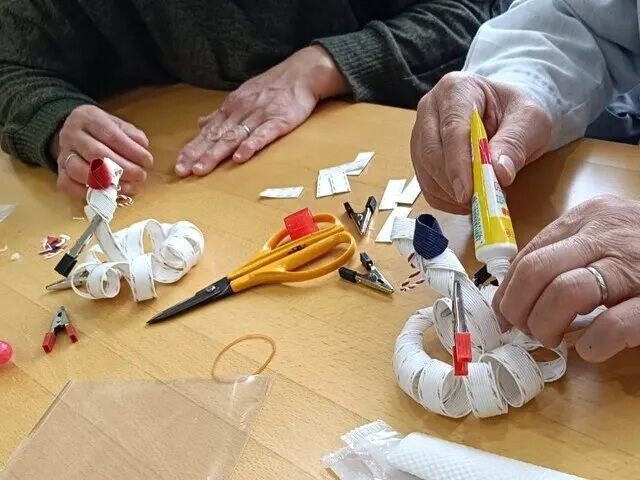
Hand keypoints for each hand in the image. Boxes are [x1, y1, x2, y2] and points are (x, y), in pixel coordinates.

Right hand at [52, 105, 152, 198]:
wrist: (76, 134)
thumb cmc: (103, 131)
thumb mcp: (119, 125)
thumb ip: (132, 135)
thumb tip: (142, 148)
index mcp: (88, 117)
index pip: (110, 134)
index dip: (131, 150)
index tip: (148, 161)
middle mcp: (71, 134)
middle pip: (95, 153)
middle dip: (122, 168)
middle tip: (141, 176)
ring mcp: (63, 154)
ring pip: (79, 170)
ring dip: (106, 182)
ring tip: (127, 187)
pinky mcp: (59, 172)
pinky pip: (67, 184)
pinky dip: (87, 192)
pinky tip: (107, 194)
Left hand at [175, 45, 346, 176]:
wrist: (301, 74)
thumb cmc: (272, 87)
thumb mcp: (242, 96)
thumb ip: (222, 114)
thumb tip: (201, 123)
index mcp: (231, 108)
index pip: (207, 132)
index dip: (192, 148)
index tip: (179, 164)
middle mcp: (240, 112)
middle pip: (216, 137)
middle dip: (198, 154)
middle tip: (182, 171)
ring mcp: (259, 117)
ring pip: (233, 138)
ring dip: (216, 154)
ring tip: (202, 169)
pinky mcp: (278, 121)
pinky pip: (262, 135)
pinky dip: (250, 146)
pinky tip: (240, 158)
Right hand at [411, 72, 551, 213]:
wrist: (506, 114)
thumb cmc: (516, 113)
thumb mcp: (530, 121)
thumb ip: (515, 143)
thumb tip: (499, 173)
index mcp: (456, 89)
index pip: (452, 129)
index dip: (458, 163)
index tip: (468, 191)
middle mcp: (430, 108)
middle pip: (431, 151)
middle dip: (451, 183)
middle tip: (475, 203)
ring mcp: (421, 131)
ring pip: (424, 169)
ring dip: (447, 193)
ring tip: (476, 202)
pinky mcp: (419, 154)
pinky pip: (425, 183)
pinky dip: (443, 198)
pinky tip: (464, 201)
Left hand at [492, 195, 639, 361]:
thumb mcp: (603, 233)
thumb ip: (566, 251)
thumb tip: (516, 289)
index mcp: (588, 218)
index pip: (529, 254)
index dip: (507, 291)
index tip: (502, 315)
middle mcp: (607, 236)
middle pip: (538, 271)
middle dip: (517, 308)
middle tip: (521, 330)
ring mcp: (634, 267)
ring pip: (566, 293)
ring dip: (546, 324)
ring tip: (550, 339)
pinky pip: (613, 324)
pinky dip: (591, 343)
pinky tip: (589, 349)